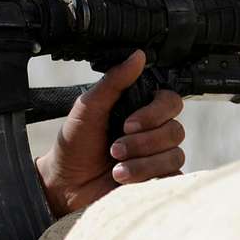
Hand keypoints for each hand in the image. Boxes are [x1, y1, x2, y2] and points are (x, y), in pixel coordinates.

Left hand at [33, 50, 185, 217]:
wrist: (64, 184)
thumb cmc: (75, 144)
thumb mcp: (88, 108)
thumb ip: (113, 82)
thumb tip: (138, 55)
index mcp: (140, 110)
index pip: (170, 101)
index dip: (154, 113)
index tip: (128, 123)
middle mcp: (153, 132)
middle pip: (175, 130)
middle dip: (143, 142)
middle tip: (115, 148)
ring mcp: (157, 158)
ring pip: (174, 155)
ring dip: (143, 163)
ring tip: (116, 170)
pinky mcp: (157, 182)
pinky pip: (172, 178)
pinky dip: (147, 178)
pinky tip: (124, 181)